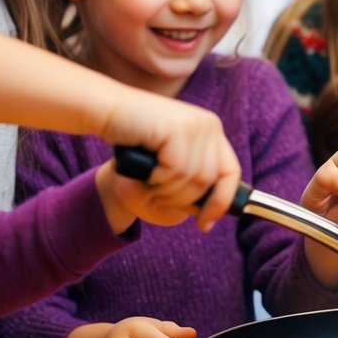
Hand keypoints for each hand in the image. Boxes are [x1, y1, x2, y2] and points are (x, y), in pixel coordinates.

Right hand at [97, 91, 239, 232]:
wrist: (104, 112)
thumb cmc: (133, 148)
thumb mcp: (164, 175)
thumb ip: (189, 193)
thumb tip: (210, 214)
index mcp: (211, 133)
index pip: (232, 173)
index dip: (220, 203)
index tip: (204, 226)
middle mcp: (209, 125)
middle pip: (209, 181)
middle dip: (181, 200)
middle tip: (154, 195)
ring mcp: (195, 124)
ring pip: (193, 179)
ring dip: (165, 191)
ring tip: (146, 179)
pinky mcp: (177, 127)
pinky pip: (176, 170)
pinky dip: (156, 179)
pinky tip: (143, 167)